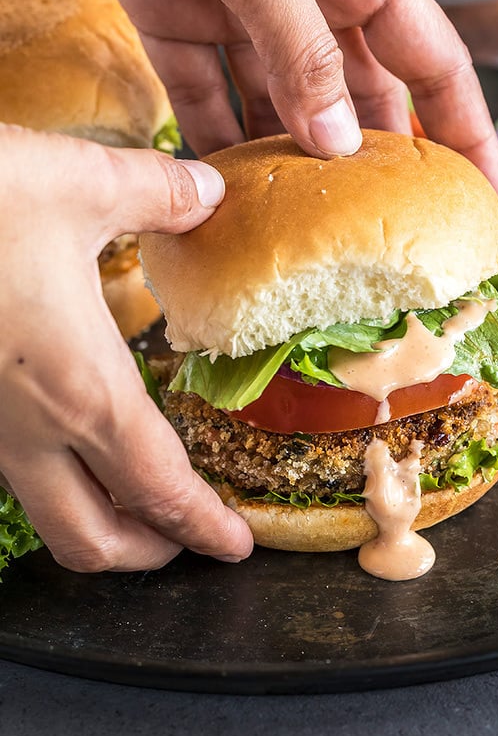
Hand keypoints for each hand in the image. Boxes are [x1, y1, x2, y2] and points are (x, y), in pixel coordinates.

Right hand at [0, 125, 252, 570]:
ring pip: (44, 516)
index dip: (205, 527)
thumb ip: (157, 194)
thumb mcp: (77, 183)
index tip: (237, 546)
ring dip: (99, 522)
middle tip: (187, 537)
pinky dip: (53, 481)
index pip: (161, 491)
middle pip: (94, 539)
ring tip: (135, 496)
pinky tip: (65, 434)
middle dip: (149, 552)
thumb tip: (206, 191)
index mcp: (83, 390)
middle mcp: (28, 430)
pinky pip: (7, 473)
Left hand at [19, 0, 497, 203]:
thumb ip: (302, 55)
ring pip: (277, 105)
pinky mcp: (180, 15)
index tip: (483, 199)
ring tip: (295, 228)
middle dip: (369, 165)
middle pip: (357, 99)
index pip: (436, 66)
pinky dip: (212, 136)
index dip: (465, 134)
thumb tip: (338, 145)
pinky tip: (221, 185)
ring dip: (284, 161)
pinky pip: (205, 92)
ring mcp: (243, 9)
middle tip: (379, 234)